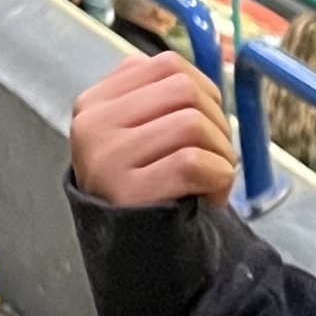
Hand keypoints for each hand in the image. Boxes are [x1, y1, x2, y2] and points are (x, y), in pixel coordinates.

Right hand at [71, 51, 234, 209]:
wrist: (132, 250)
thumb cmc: (146, 188)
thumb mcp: (136, 135)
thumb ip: (156, 99)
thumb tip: (198, 78)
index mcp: (96, 103)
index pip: (167, 65)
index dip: (205, 90)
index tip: (209, 123)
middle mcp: (93, 126)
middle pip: (184, 91)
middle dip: (219, 122)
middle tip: (218, 155)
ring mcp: (106, 159)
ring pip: (192, 123)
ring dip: (222, 153)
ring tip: (214, 178)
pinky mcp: (126, 192)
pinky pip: (192, 162)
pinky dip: (218, 177)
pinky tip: (211, 196)